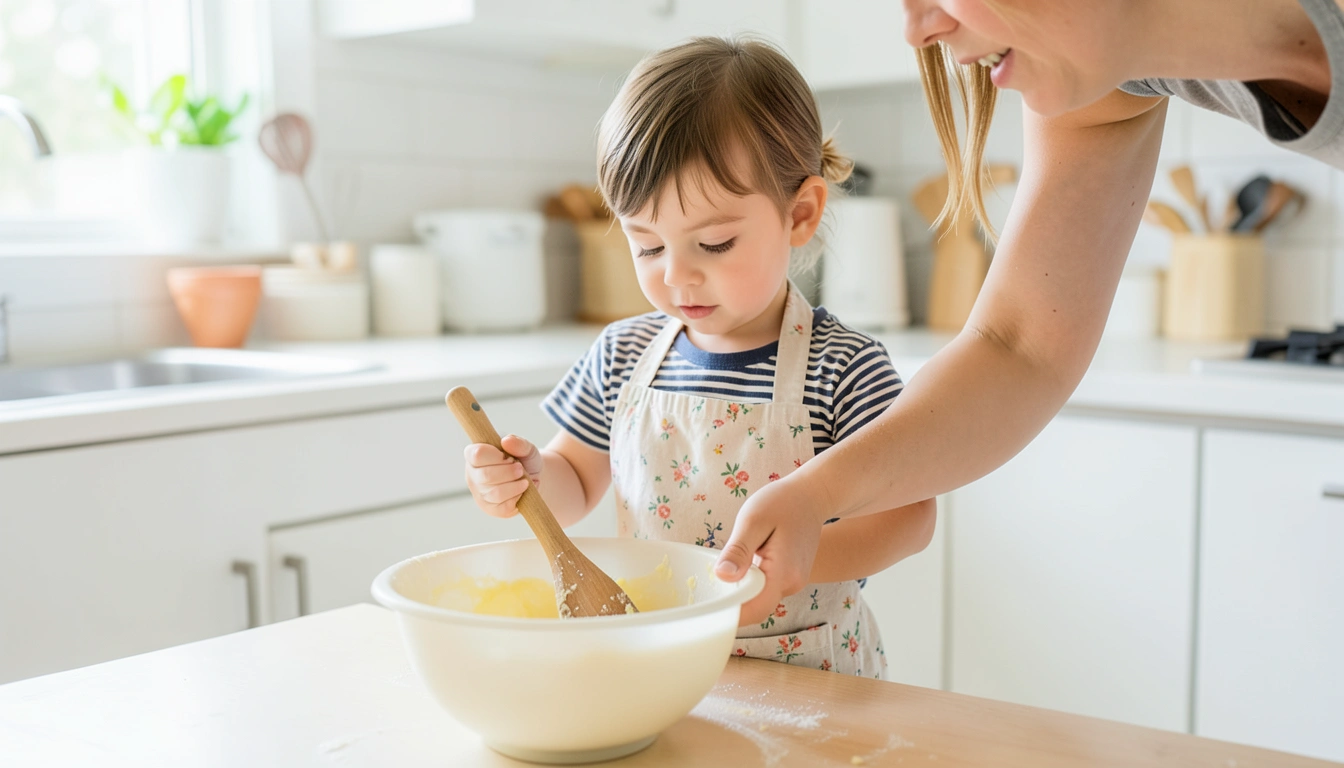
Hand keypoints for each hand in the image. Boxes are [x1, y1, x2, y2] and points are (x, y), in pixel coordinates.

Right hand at [464, 434, 542, 517]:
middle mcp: (472, 475)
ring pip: (495, 493)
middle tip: (520, 469)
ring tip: (524, 481)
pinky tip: (521, 492)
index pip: (477, 454)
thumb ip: (519, 443)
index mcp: (474, 455)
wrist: (535, 479)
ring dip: (515, 486)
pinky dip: (517, 498)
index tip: (508, 457)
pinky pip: (503, 507)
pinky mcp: (490, 509)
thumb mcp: (527, 449)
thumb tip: (506, 441)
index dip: (496, 456)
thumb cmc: (525, 461)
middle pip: (486, 476)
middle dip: (508, 472)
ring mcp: (479, 493)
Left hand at [715, 473, 827, 625]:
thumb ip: (738, 550)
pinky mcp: (789, 577)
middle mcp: (791, 584)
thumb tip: (723, 576)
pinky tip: (740, 565)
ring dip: (740, 591)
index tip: (707, 610)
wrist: (811, 496)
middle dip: (731, 603)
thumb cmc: (782, 503)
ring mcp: (793, 583)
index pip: (755, 610)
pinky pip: (765, 588)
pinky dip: (749, 582)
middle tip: (706, 589)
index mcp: (783, 573)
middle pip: (756, 607)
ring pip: (760, 598)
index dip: (730, 614)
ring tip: (723, 570)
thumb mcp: (753, 520)